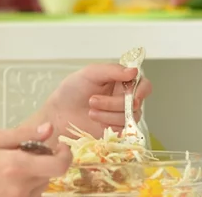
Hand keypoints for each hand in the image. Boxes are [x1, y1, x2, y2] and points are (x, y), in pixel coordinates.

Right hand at [0, 122, 71, 196]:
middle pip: (50, 174)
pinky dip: (25, 186)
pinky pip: (29, 195)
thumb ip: (23, 134)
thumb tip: (49, 129)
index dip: (66, 155)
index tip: (60, 146)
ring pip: (40, 186)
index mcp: (18, 166)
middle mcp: (21, 187)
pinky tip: (6, 178)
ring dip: (35, 174)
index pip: (60, 165)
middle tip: (24, 150)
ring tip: (10, 165)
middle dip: (44, 160)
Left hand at [38, 64, 152, 138]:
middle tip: (92, 100)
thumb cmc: (72, 91)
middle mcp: (125, 99)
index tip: (133, 95)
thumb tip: (134, 71)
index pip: (143, 85)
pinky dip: (109, 125)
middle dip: (114, 103)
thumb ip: (112, 70)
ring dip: (109, 114)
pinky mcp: (116, 131)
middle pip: (136, 103)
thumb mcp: (90, 73)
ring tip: (90, 111)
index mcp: (121, 82)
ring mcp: (121, 116)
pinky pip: (124, 130)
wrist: (58, 114)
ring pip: (130, 117)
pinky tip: (95, 120)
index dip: (141, 90)